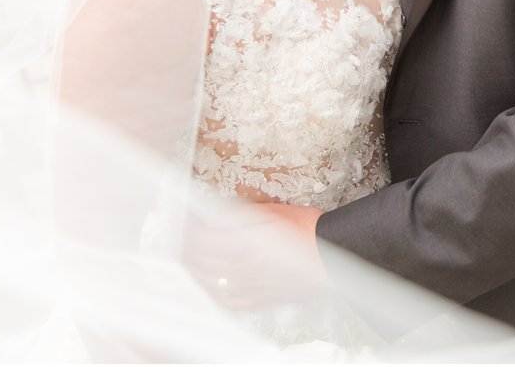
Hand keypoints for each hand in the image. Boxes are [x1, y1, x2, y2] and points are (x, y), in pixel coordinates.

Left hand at [184, 201, 327, 308]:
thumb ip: (241, 215)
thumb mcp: (272, 212)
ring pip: (209, 282)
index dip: (187, 227)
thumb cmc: (308, 228)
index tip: (182, 219)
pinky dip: (213, 293)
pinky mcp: (260, 298)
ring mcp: (249, 286)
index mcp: (242, 243)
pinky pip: (228, 302)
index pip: (200, 237)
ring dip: (194, 269)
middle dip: (185, 246)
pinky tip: (210, 287)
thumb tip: (217, 213)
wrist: (335, 252)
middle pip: (199, 260)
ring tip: (188, 259)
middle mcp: (241, 269)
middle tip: (180, 236)